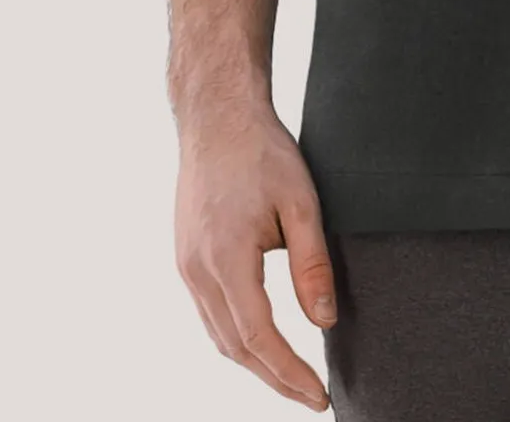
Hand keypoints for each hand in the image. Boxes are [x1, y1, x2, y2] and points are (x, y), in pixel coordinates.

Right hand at [174, 101, 336, 409]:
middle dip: (274, 379)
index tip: (319, 396)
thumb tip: (324, 321)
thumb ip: (312, 264)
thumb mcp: (300, 201)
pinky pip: (209, 313)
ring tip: (292, 377)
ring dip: (254, 363)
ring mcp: (186, 266)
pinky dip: (236, 337)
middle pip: (235, 347)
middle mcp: (197, 270)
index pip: (259, 337)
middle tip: (312, 397)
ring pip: (219, 335)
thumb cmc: (262, 151)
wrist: (217, 116)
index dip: (289, 374)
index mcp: (225, 258)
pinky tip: (260, 340)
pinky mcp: (185, 257)